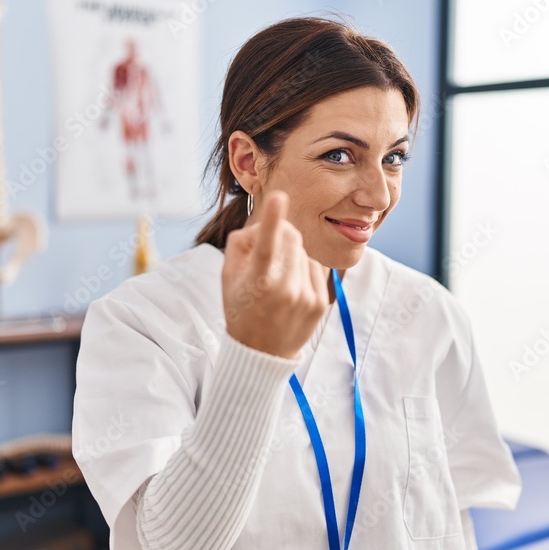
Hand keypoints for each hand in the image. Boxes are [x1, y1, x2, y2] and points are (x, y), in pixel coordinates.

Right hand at [222, 190, 329, 359]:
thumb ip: (239, 246)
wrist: (262, 353)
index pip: (266, 245)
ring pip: (303, 251)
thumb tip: (261, 226)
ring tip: (277, 277)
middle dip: (280, 234)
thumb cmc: (241, 311)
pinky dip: (303, 269)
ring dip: (291, 253)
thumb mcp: (228, 279)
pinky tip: (291, 286)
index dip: (272, 218)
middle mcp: (285, 290)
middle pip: (290, 238)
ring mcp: (306, 297)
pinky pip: (315, 267)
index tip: (279, 196)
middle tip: (267, 251)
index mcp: (258, 284)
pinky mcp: (321, 302)